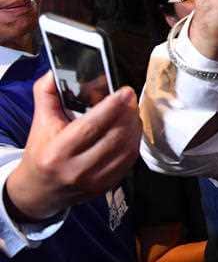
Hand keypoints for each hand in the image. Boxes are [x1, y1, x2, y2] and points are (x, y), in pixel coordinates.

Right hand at [5, 73, 140, 221]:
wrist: (41, 191)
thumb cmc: (42, 152)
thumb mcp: (40, 122)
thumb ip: (47, 94)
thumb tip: (56, 71)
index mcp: (58, 152)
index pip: (90, 127)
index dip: (111, 108)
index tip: (125, 91)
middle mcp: (77, 169)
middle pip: (114, 137)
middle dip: (127, 113)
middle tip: (130, 97)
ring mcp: (95, 180)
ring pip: (126, 148)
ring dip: (133, 125)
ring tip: (130, 110)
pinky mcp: (108, 185)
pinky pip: (130, 160)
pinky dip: (134, 140)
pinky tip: (130, 128)